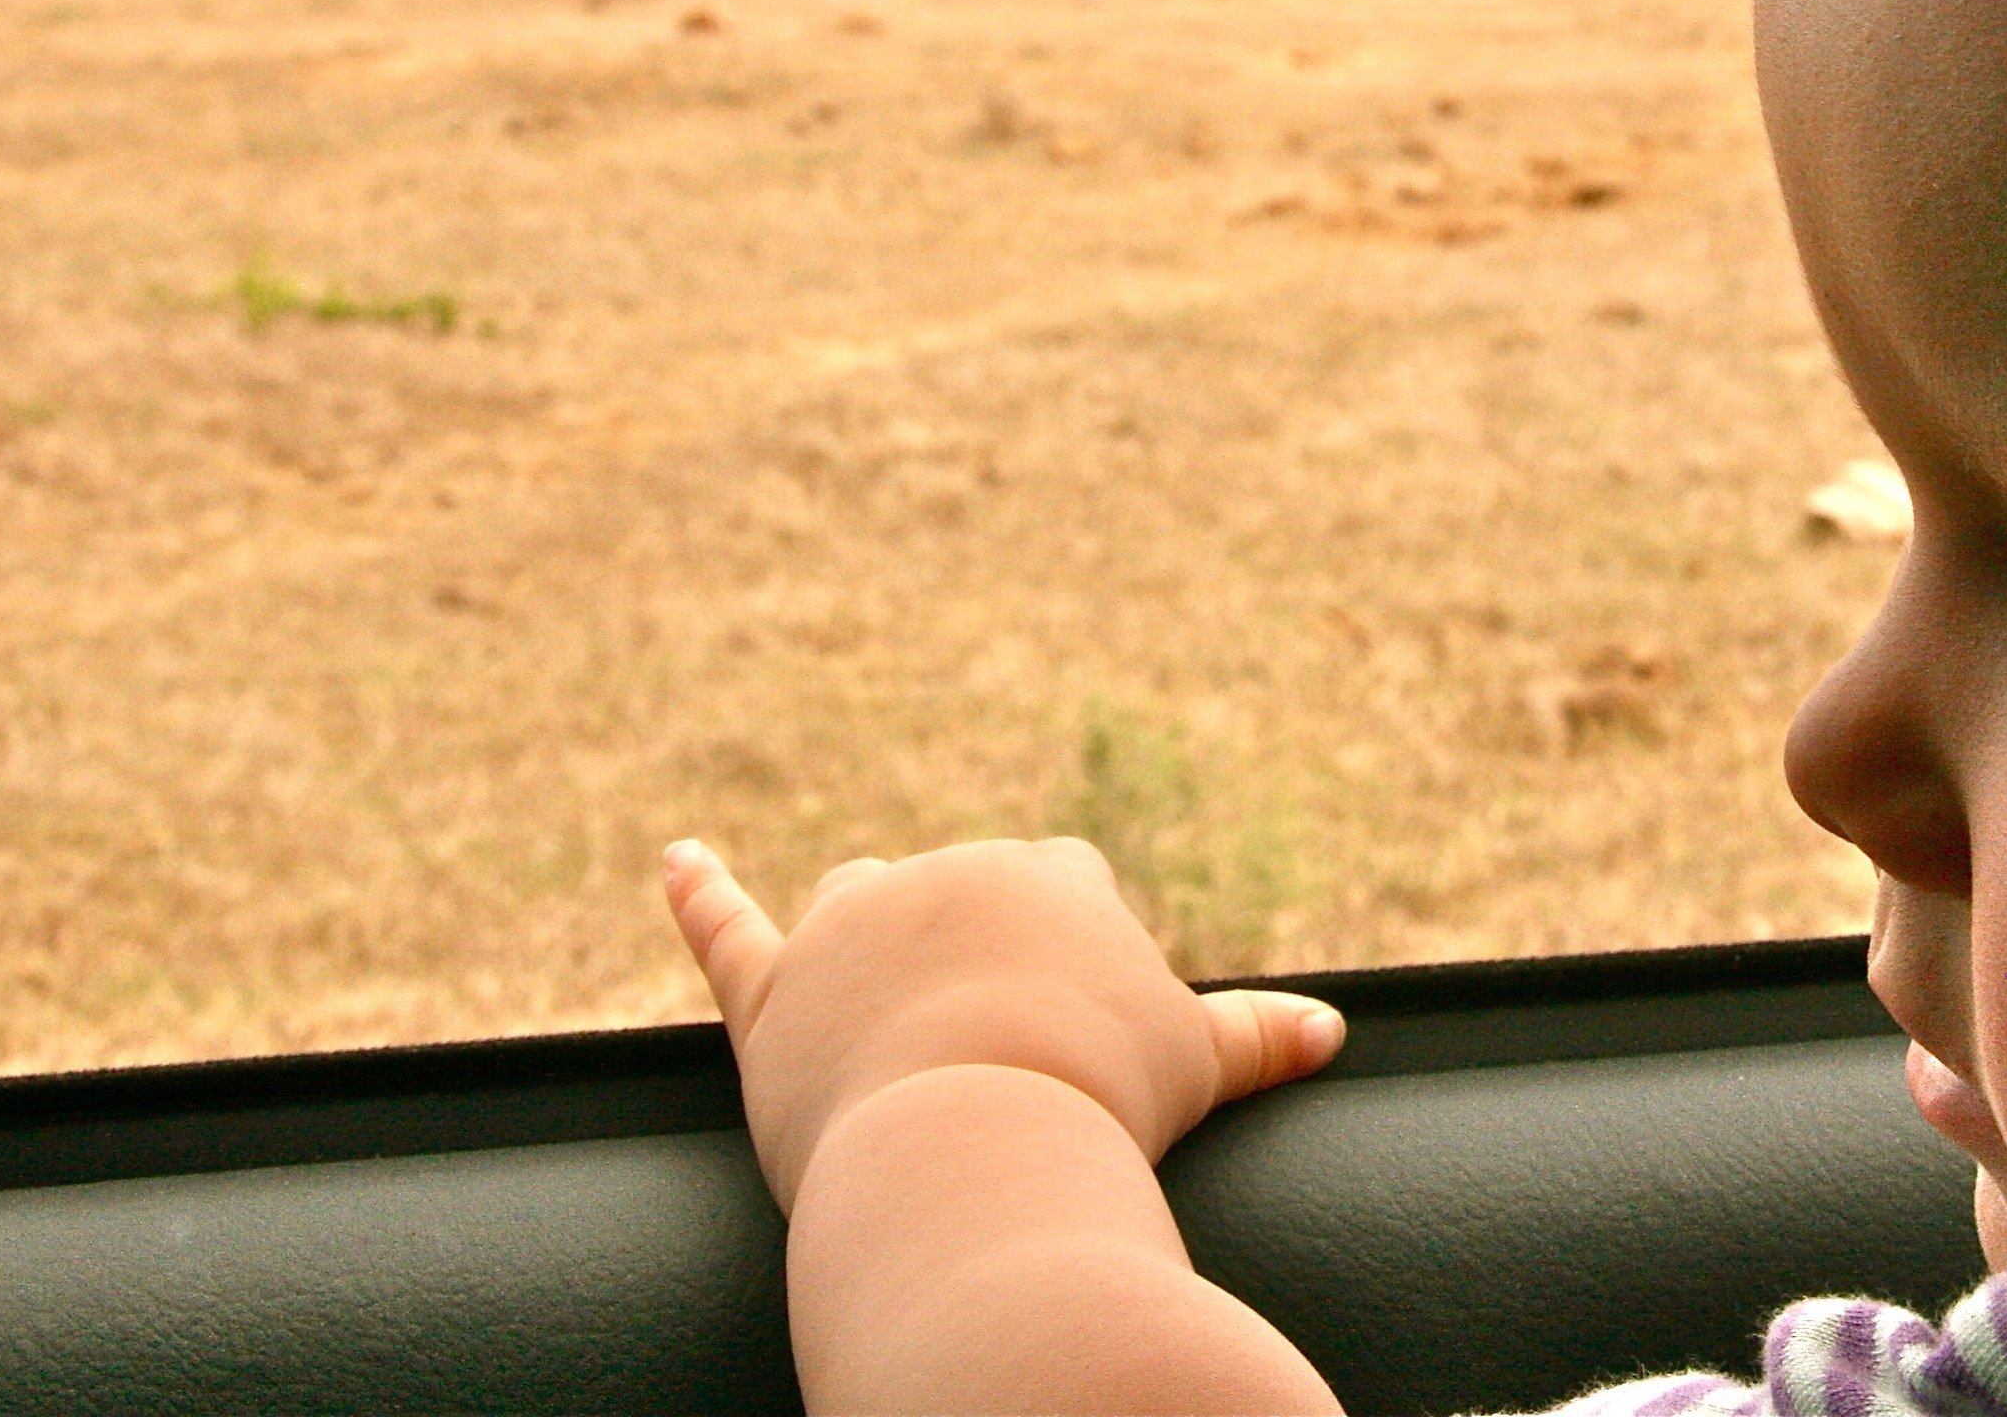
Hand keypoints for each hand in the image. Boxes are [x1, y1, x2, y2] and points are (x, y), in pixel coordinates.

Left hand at [664, 834, 1345, 1214]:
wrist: (978, 1145)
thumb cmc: (1103, 1102)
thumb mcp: (1197, 1065)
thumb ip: (1258, 1036)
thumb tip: (1333, 1030)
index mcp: (1051, 874)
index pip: (1063, 887)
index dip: (1073, 963)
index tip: (1086, 1030)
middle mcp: (946, 872)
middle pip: (962, 898)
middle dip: (982, 964)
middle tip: (1015, 1061)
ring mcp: (851, 927)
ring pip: (857, 903)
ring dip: (871, 937)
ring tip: (892, 1003)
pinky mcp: (772, 992)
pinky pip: (725, 929)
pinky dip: (697, 893)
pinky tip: (673, 860)